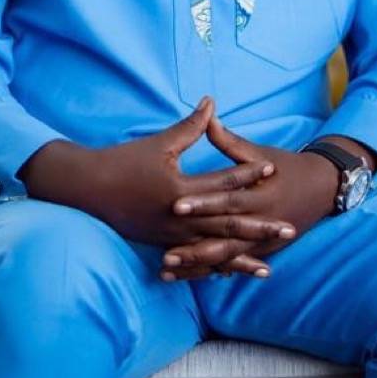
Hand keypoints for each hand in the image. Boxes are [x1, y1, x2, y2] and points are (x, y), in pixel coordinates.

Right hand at [20, 96, 296, 254]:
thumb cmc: (122, 162)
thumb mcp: (159, 143)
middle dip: (260, 228)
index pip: (222, 181)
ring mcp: (171, 236)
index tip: (274, 170)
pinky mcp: (163, 245)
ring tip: (268, 269)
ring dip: (242, 258)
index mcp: (180, 189)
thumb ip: (191, 127)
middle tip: (289, 231)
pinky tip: (231, 275)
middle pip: (227, 223)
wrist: (87, 190)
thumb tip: (211, 101)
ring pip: (213, 250)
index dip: (249, 174)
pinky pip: (194, 261)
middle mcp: (178, 217)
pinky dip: (214, 268)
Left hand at [159, 114, 341, 280]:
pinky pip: (230, 265)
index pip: (228, 201)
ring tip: (167, 271)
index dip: (202, 204)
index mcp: (262, 196)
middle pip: (224, 238)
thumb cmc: (287, 166)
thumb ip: (231, 141)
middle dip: (194, 248)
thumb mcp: (261, 153)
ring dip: (197, 266)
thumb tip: (208, 114)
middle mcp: (262, 223)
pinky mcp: (260, 253)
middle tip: (165, 254)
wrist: (322, 189)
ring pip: (225, 258)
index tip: (175, 206)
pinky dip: (208, 271)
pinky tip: (183, 278)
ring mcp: (263, 242)